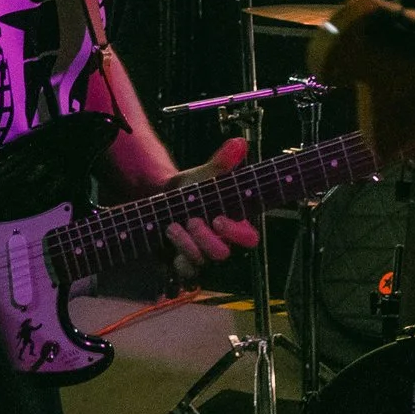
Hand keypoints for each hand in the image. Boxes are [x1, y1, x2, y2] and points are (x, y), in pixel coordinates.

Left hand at [159, 137, 262, 273]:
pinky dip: (177, 254)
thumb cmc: (192, 189)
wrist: (164, 200)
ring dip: (186, 244)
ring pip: (202, 263)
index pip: (250, 239)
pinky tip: (169, 236)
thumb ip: (222, 163)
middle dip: (206, 238)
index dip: (236, 233)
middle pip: (223, 254)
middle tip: (192, 220)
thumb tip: (240, 142)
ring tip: (173, 225)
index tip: (218, 219)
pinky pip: (186, 271)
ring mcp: (205, 256)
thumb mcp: (204, 175)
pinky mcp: (186, 264)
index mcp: (235, 224)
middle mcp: (223, 243)